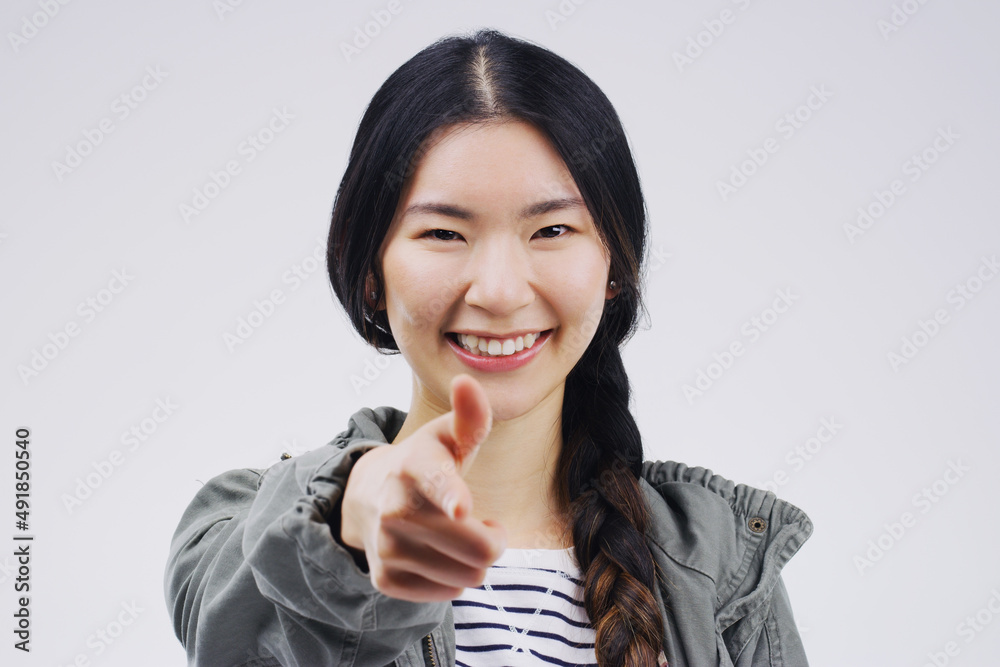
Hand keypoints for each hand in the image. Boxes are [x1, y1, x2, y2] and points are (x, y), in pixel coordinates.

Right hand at [340, 373, 506, 601]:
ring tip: (455, 536)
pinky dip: (453, 578)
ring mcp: (387, 548)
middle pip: (479, 548)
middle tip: (480, 522)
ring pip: (469, 576)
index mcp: (414, 466)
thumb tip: (467, 382)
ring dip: (473, 560)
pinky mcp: (386, 580)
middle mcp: (395, 509)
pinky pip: (448, 594)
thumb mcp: (447, 437)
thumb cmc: (425, 463)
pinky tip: (439, 555)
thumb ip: (469, 416)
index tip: (460, 508)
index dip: (451, 495)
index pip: (437, 482)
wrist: (367, 498)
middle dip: (493, 540)